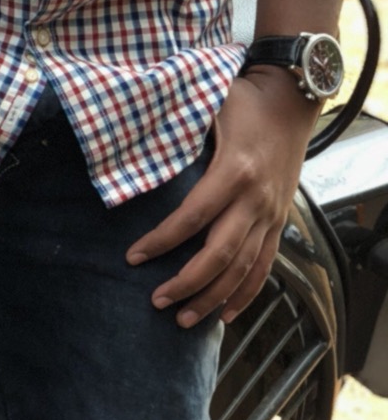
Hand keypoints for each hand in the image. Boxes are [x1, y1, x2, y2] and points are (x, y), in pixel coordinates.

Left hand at [125, 69, 315, 327]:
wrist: (291, 100)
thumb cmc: (241, 100)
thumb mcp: (204, 105)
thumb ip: (173, 129)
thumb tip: (126, 146)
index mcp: (233, 171)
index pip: (192, 217)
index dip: (162, 241)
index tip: (133, 257)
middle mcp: (255, 199)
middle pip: (221, 254)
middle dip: (187, 283)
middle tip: (156, 301)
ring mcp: (271, 213)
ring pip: (244, 268)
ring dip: (214, 298)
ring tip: (183, 319)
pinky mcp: (279, 221)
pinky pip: (265, 265)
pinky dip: (246, 293)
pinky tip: (226, 314)